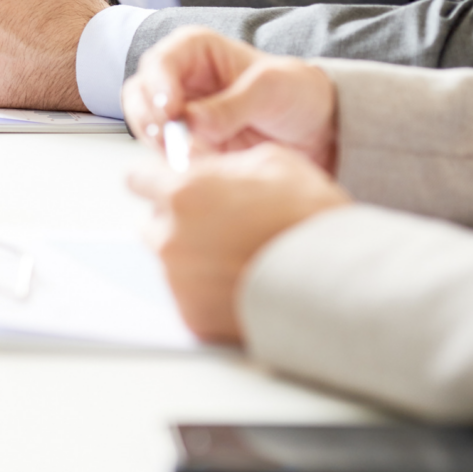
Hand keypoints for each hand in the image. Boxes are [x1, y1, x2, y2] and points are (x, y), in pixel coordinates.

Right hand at [123, 27, 339, 171]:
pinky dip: (172, 160)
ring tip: (190, 155)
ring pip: (143, 123)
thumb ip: (232, 106)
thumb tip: (193, 122)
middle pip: (139, 92)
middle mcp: (179, 77)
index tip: (170, 112)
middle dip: (149, 117)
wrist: (315, 130)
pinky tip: (197, 165)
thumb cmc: (296, 93)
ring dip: (159, 142)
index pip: (160, 61)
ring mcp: (178, 111)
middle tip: (170, 140)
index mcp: (196, 49)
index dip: (158, 85)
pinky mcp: (183, 141)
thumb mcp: (272, 90)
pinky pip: (162, 151)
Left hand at [127, 144, 351, 342]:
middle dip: (176, 220)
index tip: (168, 184)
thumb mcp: (273, 162)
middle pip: (152, 222)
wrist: (334, 280)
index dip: (157, 180)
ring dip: (191, 255)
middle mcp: (171, 236)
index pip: (138, 179)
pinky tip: (240, 280)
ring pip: (169, 260)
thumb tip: (198, 158)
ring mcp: (177, 279)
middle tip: (217, 224)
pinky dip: (206, 289)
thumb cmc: (309, 218)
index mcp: (184, 192)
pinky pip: (187, 294)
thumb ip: (223, 160)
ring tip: (236, 255)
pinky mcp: (191, 313)